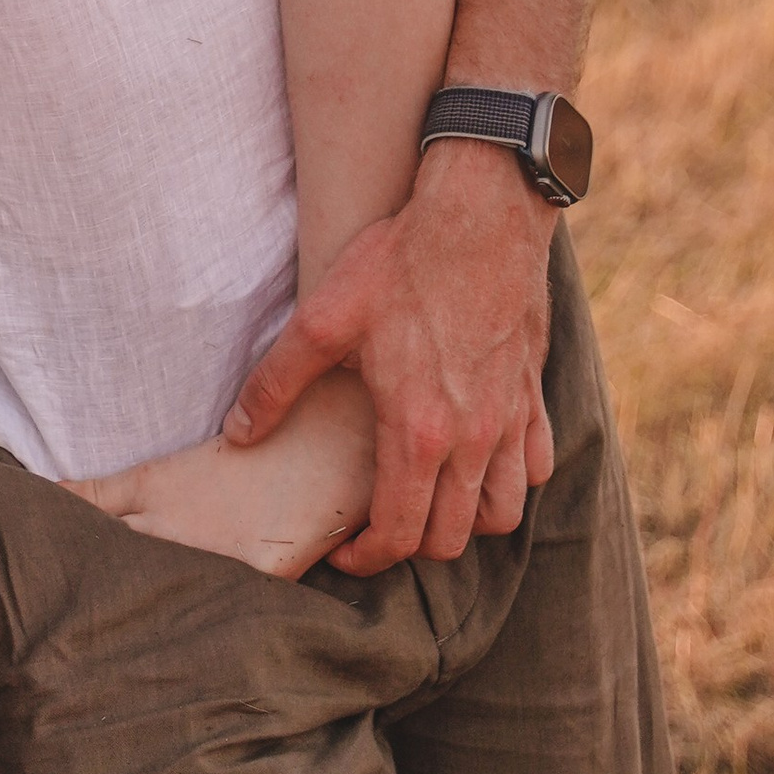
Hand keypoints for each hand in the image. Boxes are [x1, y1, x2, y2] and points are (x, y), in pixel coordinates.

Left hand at [222, 146, 556, 572]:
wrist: (480, 214)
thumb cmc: (400, 263)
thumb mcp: (322, 319)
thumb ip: (275, 383)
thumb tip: (238, 434)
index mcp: (419, 432)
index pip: (400, 535)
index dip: (366, 559)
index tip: (342, 551)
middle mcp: (474, 439)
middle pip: (452, 538)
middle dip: (411, 546)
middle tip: (376, 526)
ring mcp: (510, 419)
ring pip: (502, 512)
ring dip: (465, 522)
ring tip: (426, 501)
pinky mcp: (532, 392)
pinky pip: (535, 465)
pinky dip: (509, 479)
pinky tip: (477, 460)